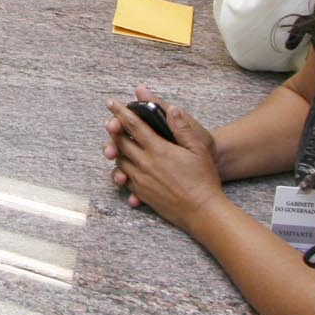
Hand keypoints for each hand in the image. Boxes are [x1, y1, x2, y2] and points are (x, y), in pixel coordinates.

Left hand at [106, 86, 223, 226]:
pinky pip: (125, 179)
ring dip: (117, 150)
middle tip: (112, 123)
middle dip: (114, 130)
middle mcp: (145, 164)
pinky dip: (122, 171)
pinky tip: (126, 169)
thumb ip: (182, 128)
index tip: (112, 103)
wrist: (201, 211)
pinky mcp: (141, 193)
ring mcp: (141, 180)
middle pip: (121, 142)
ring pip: (120, 161)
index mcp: (158, 149)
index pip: (133, 125)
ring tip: (117, 144)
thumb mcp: (198, 149)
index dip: (121, 112)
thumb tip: (172, 109)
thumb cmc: (203, 179)